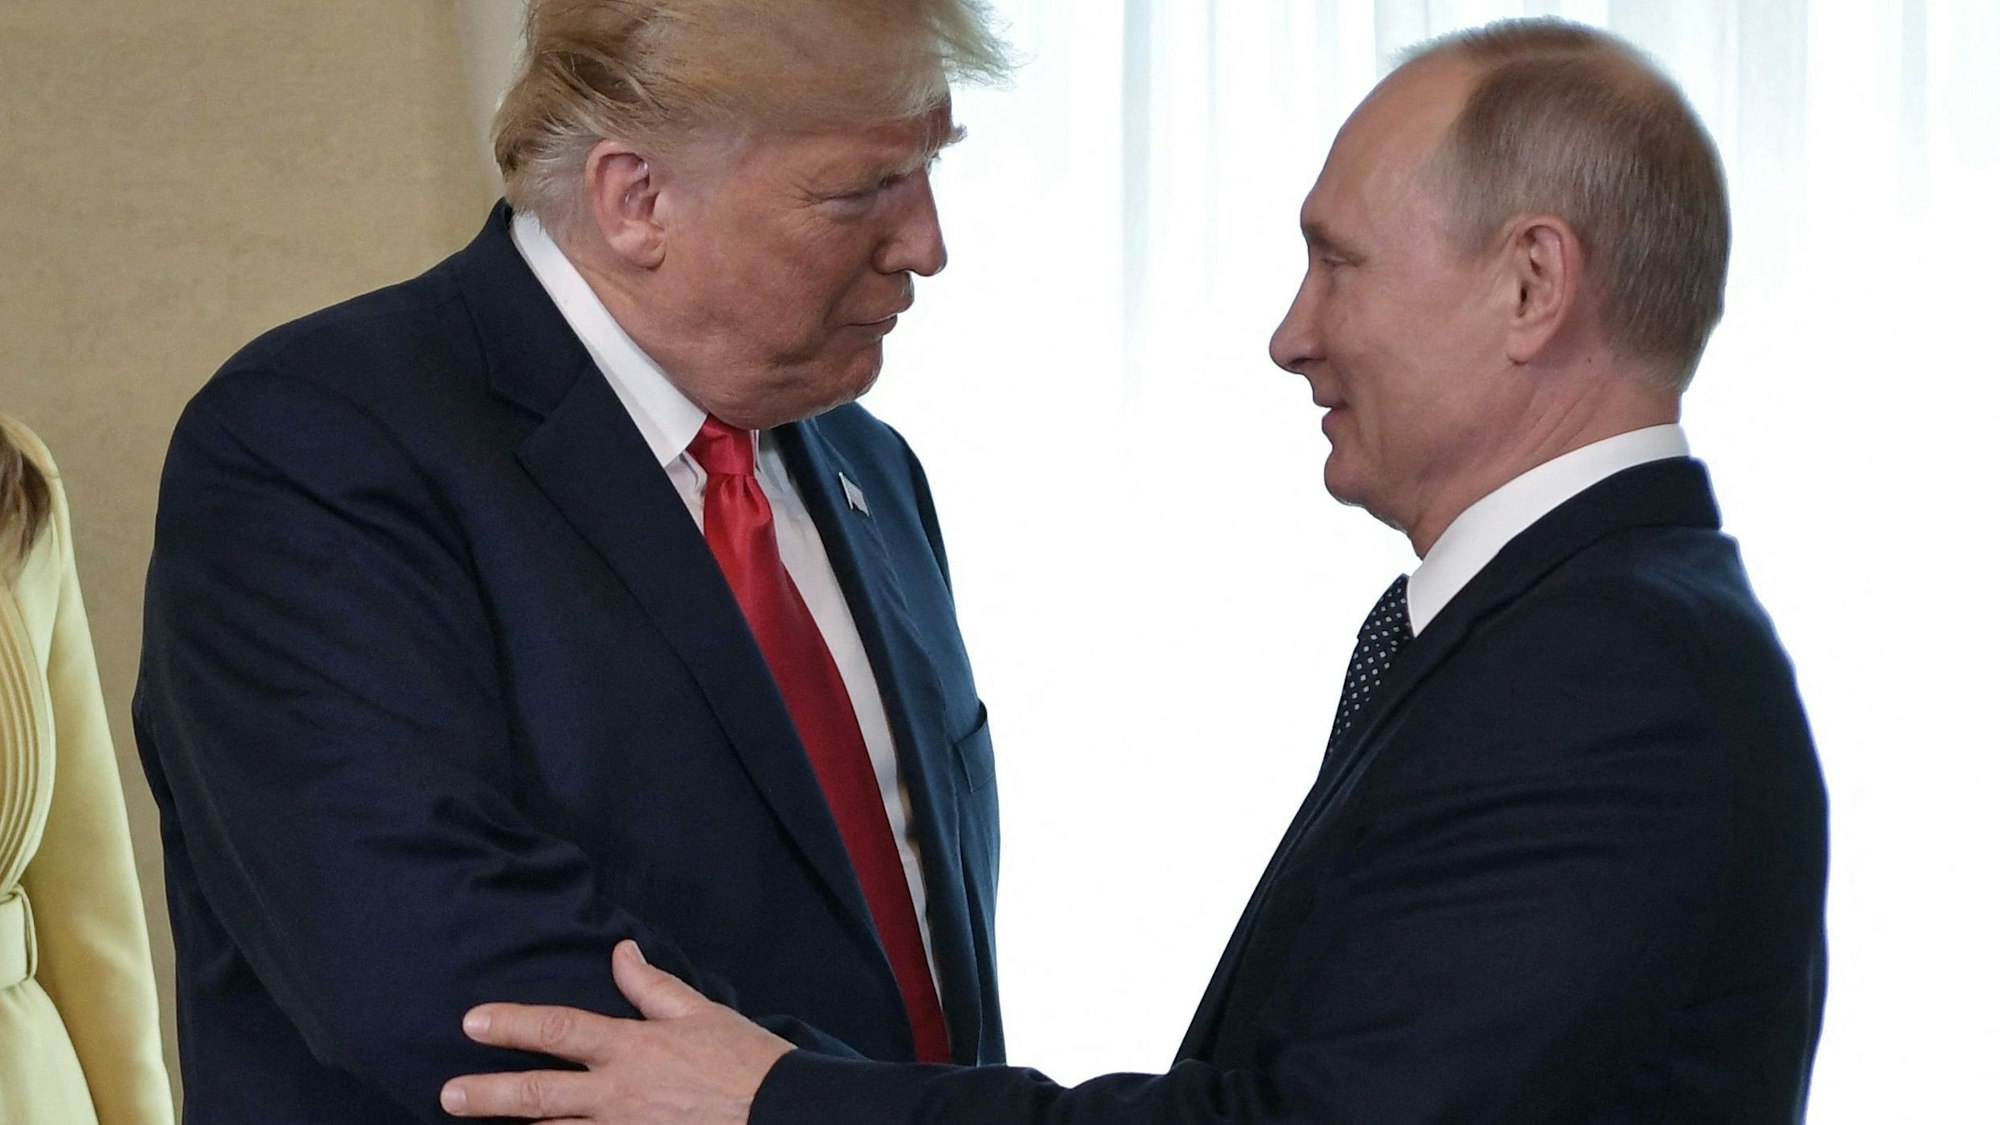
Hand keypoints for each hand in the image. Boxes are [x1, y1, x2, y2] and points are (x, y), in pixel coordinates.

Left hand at [440, 940, 793, 1123]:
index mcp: (633, 1048)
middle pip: (541, 1096)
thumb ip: (651, 985)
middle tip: (448, 1096)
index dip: (512, 1024)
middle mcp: (620, 1095)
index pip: (559, 1031)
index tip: (472, 1022)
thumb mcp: (700, 1011)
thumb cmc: (745, 1061)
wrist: (783, 1114)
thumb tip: (620, 950)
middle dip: (490, 1096)